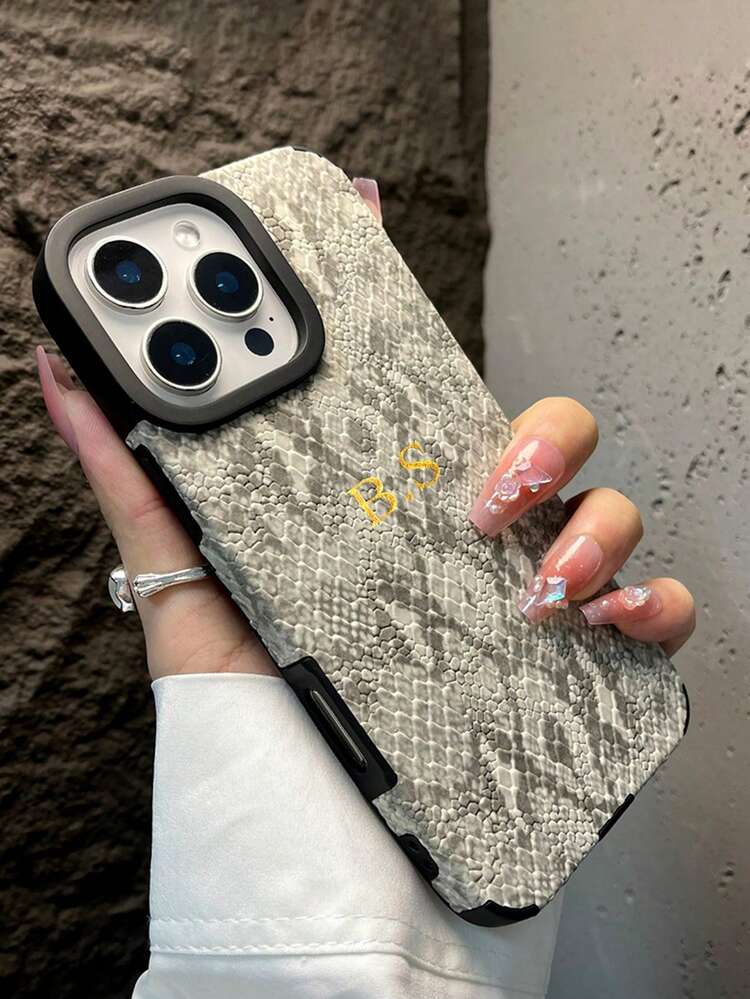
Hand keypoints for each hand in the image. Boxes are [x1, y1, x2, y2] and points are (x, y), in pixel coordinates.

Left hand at [36, 177, 692, 683]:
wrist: (298, 825)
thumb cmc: (251, 700)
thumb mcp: (189, 581)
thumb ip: (140, 481)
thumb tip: (65, 375)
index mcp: (387, 504)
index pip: (420, 392)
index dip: (397, 300)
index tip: (364, 213)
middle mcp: (466, 542)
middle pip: (542, 438)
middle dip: (537, 441)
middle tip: (481, 493)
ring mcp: (524, 597)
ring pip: (608, 513)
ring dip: (593, 530)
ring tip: (534, 587)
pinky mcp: (572, 667)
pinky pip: (654, 614)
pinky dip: (651, 606)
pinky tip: (603, 623)